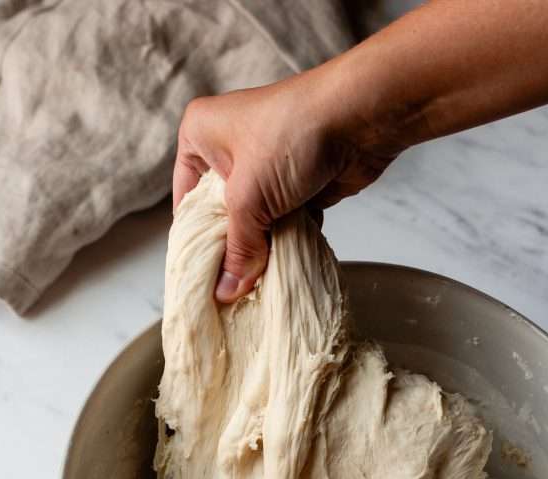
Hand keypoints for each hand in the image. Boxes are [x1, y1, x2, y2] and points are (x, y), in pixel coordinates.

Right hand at [173, 69, 405, 302]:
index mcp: (200, 136)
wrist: (360, 117)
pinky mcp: (296, 184)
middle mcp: (229, 149)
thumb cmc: (292, 137)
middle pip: (221, 216)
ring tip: (256, 283)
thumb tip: (226, 293)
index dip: (194, 242)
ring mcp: (266, 167)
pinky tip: (285, 265)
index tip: (200, 280)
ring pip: (255, 223)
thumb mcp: (249, 199)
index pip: (187, 202)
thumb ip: (238, 249)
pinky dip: (286, 242)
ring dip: (262, 249)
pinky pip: (282, 224)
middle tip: (229, 290)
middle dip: (231, 250)